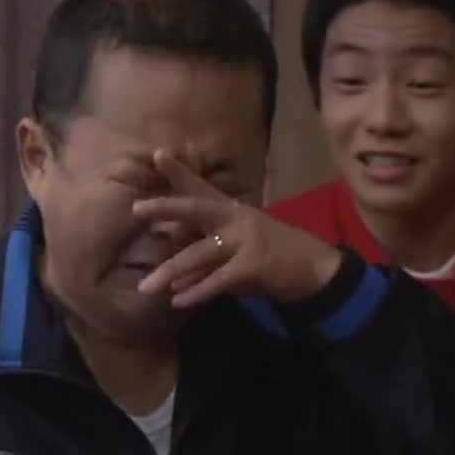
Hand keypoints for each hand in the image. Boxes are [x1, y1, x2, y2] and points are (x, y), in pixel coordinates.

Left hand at [131, 149, 343, 307]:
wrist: (318, 270)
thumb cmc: (276, 254)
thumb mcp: (243, 241)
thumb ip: (210, 247)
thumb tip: (174, 261)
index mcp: (233, 210)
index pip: (202, 187)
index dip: (179, 172)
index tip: (157, 154)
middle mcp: (237, 219)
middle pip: (196, 209)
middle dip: (166, 207)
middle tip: (136, 208)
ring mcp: (245, 241)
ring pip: (199, 255)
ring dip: (170, 272)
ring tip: (146, 287)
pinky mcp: (253, 266)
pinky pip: (218, 281)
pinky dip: (198, 292)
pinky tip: (179, 300)